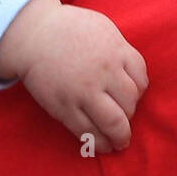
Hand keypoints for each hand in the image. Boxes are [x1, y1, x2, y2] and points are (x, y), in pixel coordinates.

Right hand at [0, 0, 148, 152]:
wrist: (35, 35)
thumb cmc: (70, 29)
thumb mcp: (104, 30)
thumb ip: (120, 51)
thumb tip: (131, 74)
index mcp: (116, 52)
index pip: (141, 80)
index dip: (139, 92)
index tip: (132, 96)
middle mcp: (104, 73)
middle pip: (130, 104)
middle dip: (130, 116)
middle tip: (126, 122)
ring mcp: (84, 92)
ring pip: (113, 122)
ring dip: (120, 135)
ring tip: (119, 141)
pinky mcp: (65, 108)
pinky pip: (87, 131)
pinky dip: (99, 142)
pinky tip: (103, 145)